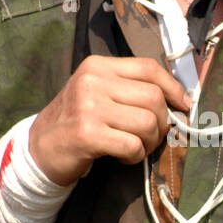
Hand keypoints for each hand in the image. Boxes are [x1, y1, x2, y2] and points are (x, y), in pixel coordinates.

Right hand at [29, 56, 190, 186]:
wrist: (38, 149)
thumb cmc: (75, 122)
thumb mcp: (97, 93)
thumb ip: (130, 89)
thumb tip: (180, 100)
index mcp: (98, 66)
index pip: (149, 68)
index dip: (174, 88)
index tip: (184, 106)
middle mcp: (92, 81)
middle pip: (154, 97)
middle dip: (162, 122)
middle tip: (151, 136)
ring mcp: (88, 107)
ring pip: (148, 122)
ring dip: (149, 142)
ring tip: (135, 147)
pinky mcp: (87, 134)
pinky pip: (133, 145)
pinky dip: (135, 156)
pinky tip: (121, 156)